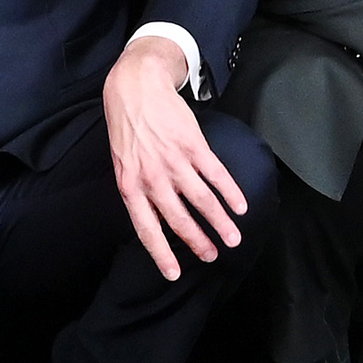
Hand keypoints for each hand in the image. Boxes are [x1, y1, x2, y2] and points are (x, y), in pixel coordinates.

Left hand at [102, 37, 245, 280]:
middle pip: (179, 219)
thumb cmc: (128, 129)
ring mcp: (174, 162)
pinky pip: (216, 175)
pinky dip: (230, 192)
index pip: (146, 228)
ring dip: (220, 222)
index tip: (174, 274)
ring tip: (234, 238)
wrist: (136, 88)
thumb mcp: (122, 164)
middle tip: (213, 256)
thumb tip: (155, 219)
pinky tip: (240, 205)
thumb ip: (138, 191)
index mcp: (131, 186)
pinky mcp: (193, 145)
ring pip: (201, 200)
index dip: (161, 253)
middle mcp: (152, 178)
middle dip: (198, 241)